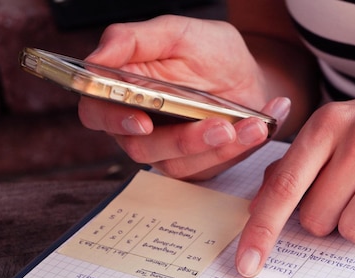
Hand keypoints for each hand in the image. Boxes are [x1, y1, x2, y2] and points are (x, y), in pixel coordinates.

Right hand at [78, 15, 289, 179]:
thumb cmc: (211, 54)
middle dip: (183, 140)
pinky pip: (209, 166)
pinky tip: (257, 127)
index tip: (142, 121)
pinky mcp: (195, 166)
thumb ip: (134, 39)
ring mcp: (168, 150)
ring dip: (218, 146)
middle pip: (140, 147)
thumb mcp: (178, 33)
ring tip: (252, 125)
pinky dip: (238, 148)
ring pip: (179, 162)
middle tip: (220, 126)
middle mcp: (139, 125)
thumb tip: (98, 56)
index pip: (97, 112)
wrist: (251, 78)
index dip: (113, 120)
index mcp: (124, 91)